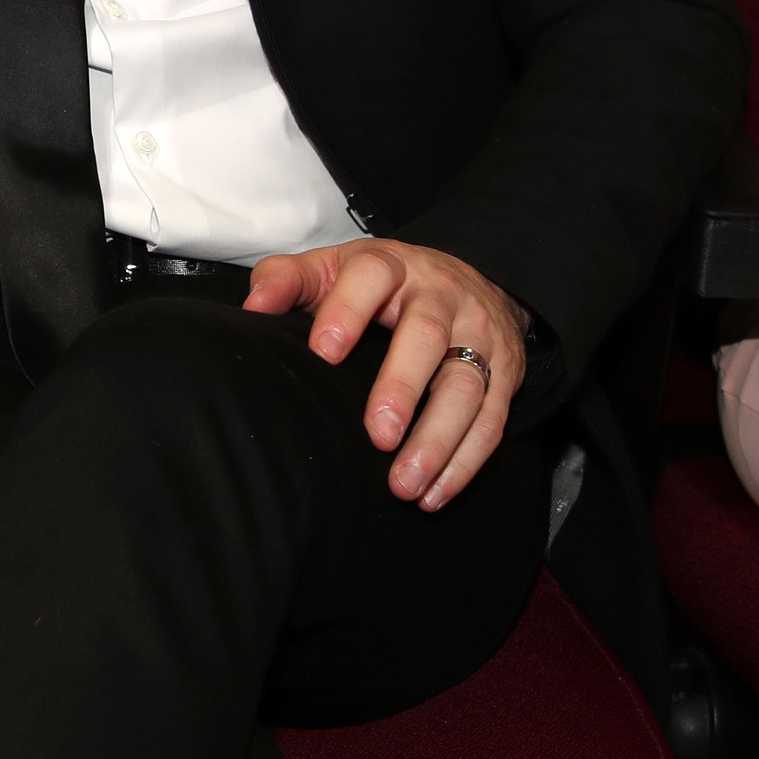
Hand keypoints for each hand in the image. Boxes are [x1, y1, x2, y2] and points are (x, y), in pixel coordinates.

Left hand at [243, 238, 530, 510]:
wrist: (469, 280)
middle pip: (426, 336)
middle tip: (378, 434)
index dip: (348, 311)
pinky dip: (465, 462)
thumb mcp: (335, 267)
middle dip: (402, 387)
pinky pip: (492, 421)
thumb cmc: (383, 283)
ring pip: (466, 387)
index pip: (372, 277)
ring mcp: (479, 334)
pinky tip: (435, 493)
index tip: (323, 352)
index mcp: (392, 266)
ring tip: (404, 484)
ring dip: (438, 441)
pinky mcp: (505, 373)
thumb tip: (253, 306)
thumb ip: (288, 279)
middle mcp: (441, 296)